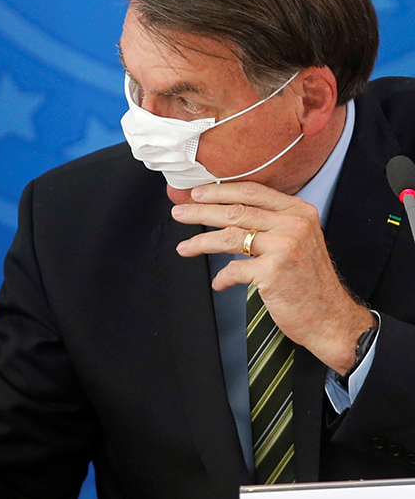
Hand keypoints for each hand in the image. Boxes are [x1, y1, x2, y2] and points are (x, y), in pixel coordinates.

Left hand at [171, 181, 375, 373]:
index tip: (196, 193)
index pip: (252, 191)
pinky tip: (219, 282)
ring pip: (229, 236)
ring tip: (183, 247)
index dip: (219, 190)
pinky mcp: (273, 272)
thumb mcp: (298, 240)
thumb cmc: (308, 281)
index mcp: (299, 212)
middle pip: (235, 211)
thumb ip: (271, 222)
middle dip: (200, 212)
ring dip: (200, 242)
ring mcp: (284, 247)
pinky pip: (233, 269)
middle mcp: (294, 225)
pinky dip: (221, 277)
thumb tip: (227, 211)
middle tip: (179, 213)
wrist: (330, 318)